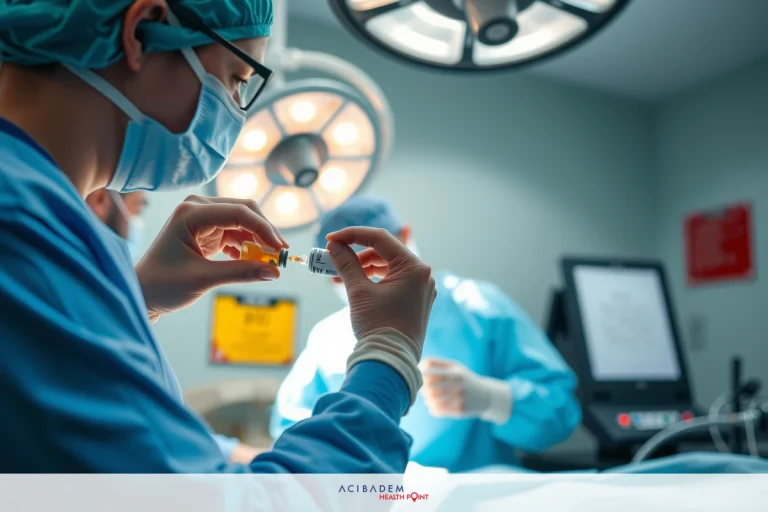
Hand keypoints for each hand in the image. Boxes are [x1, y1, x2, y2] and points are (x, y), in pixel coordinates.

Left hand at [135, 195, 287, 320]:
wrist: (143, 293)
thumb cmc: (163, 284)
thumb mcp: (204, 279)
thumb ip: (241, 272)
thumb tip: (275, 272)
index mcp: (191, 213)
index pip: (239, 213)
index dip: (264, 230)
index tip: (281, 250)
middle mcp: (197, 209)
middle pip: (244, 211)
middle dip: (265, 232)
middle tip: (281, 255)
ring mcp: (202, 218)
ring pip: (242, 222)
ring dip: (258, 240)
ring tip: (271, 261)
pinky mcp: (206, 231)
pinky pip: (235, 233)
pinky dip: (247, 246)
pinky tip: (255, 261)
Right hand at [325, 227, 435, 343]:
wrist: (390, 363)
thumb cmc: (378, 326)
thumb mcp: (359, 291)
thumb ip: (346, 264)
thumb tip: (335, 245)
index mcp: (414, 267)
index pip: (380, 239)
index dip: (352, 235)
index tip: (331, 238)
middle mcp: (422, 275)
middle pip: (384, 253)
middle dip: (356, 255)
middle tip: (332, 260)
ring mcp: (421, 288)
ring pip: (387, 267)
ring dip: (362, 268)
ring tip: (339, 277)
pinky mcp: (416, 300)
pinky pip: (393, 281)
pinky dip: (373, 280)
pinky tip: (354, 285)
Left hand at [421, 358, 512, 423]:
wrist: (486, 395)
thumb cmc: (464, 378)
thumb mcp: (454, 366)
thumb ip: (436, 362)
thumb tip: (418, 365)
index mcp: (455, 373)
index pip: (433, 375)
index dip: (421, 378)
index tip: (418, 379)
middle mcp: (458, 386)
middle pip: (432, 389)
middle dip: (423, 390)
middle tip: (421, 390)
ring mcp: (460, 399)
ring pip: (435, 402)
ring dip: (427, 401)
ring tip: (427, 399)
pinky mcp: (460, 411)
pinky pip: (441, 411)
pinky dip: (433, 409)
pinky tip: (432, 407)